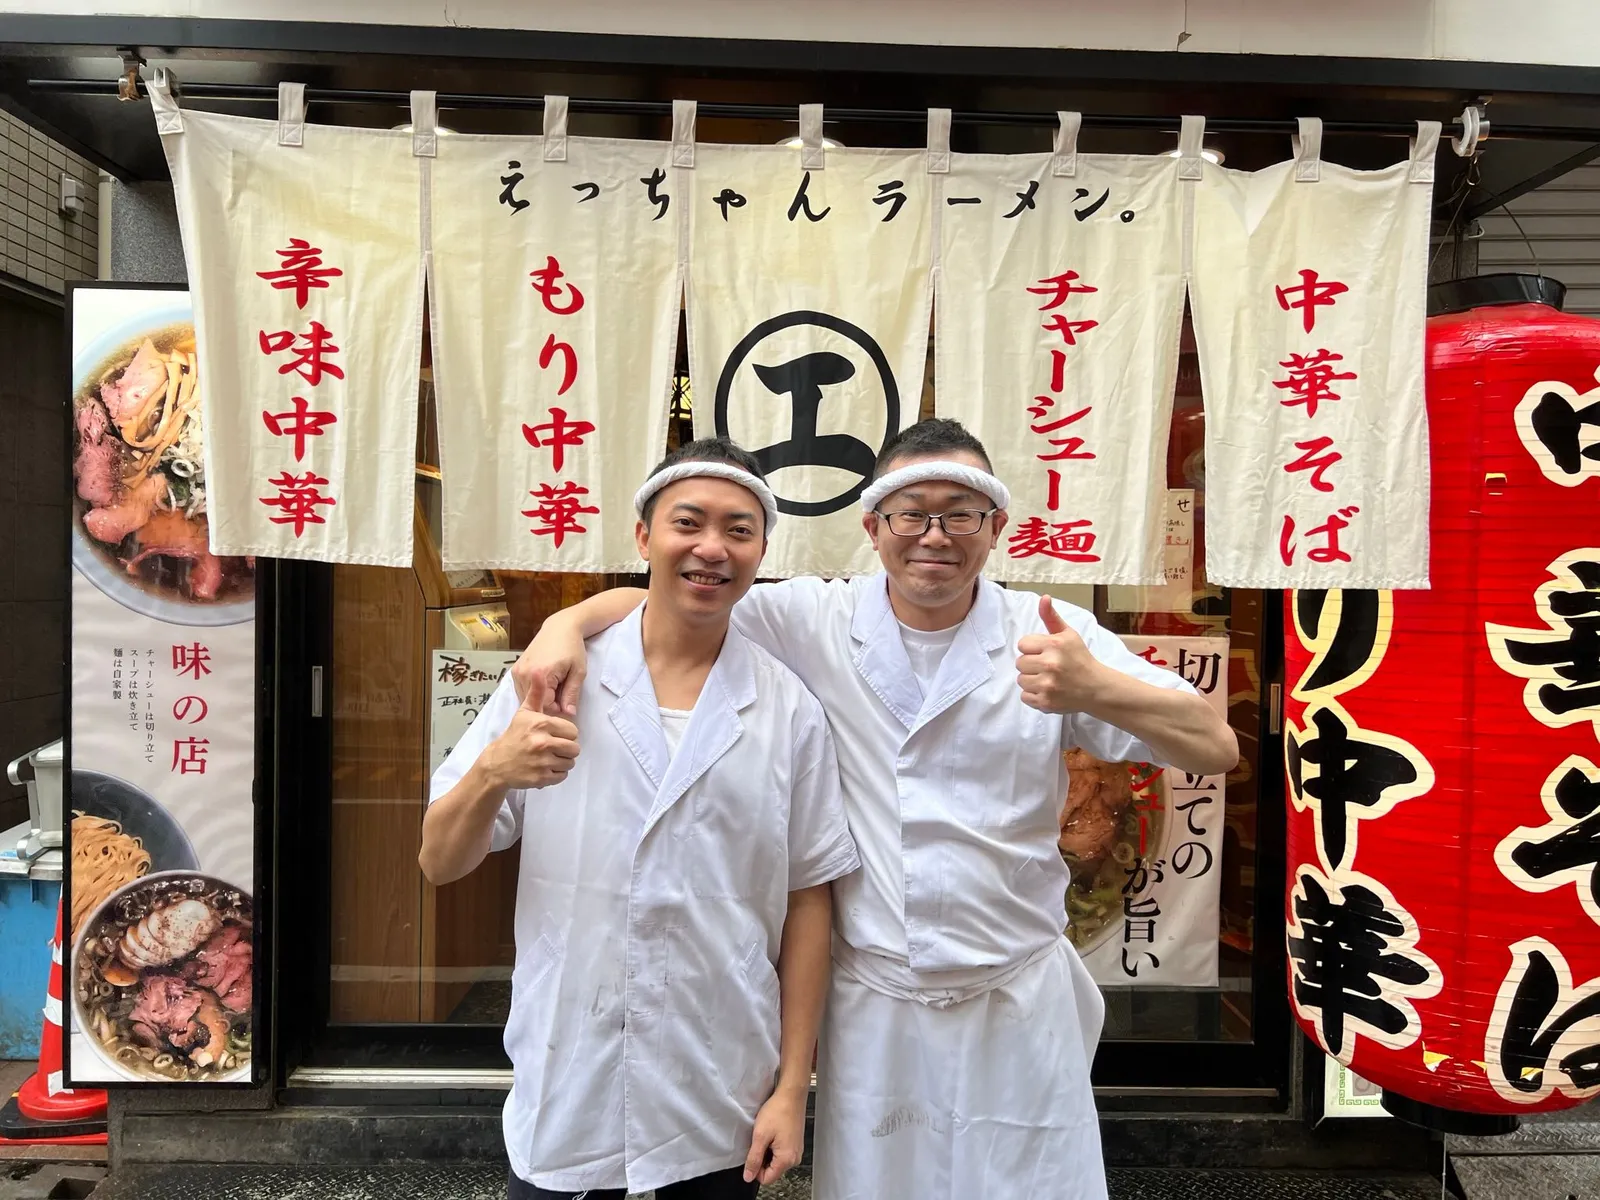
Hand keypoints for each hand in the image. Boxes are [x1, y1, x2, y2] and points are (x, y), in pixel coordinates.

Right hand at [483, 689, 579, 789]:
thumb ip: (536, 692)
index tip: (555, 734)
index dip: (566, 733)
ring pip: (570, 763)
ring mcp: (542, 762)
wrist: (497, 763)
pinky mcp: (541, 778)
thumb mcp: (525, 712)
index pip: (573, 731)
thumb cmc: (515, 735)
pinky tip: (545, 767)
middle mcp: (542, 743)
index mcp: (541, 724)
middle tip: (553, 748)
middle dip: (566, 749)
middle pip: (574, 748)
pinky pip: (562, 776)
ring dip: (562, 762)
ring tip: (549, 757)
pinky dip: (556, 774)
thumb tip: (538, 670)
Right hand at [510, 616, 587, 717]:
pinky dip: (534, 690)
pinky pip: (523, 690)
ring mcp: (517, 672)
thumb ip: (572, 694)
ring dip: (541, 696)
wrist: (560, 628)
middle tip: (562, 688)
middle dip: (550, 701)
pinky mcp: (515, 670)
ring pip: (528, 698)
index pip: (546, 707)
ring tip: (554, 682)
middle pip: (535, 703)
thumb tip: (568, 714)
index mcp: (541, 675)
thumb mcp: (578, 672)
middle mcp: (524, 674)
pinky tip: (545, 680)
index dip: (559, 706)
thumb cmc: (572, 647)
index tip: (567, 698)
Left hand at [744, 1087, 805, 1184]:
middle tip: (761, 1140)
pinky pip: (782, 1153)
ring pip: (776, 1161)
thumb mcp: (760, 1136)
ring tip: (768, 1135)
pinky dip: (774, 1146)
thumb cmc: (778, 1111)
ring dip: (768, 1151)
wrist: (791, 1095)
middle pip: (772, 1171)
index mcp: (786, 1160)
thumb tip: (748, 1176)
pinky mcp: (796, 1144)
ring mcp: (796, 1151)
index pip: (767, 1179)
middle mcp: (794, 1158)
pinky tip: (774, 1132)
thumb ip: (754, 1159)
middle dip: (763, 1159)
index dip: (756, 1169)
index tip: (753, 1153)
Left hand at [1016, 594, 1106, 714]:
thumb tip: (1044, 598)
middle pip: (1019, 663)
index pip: (1022, 645)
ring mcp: (1048, 685)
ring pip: (1021, 680)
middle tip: (1047, 667)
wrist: (1096, 687)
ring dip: (1031, 680)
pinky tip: (1047, 690)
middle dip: (1031, 665)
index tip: (1045, 653)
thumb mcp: (1068, 634)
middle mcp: (1050, 664)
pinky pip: (1025, 697)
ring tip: (1047, 679)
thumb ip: (1051, 617)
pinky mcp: (1046, 702)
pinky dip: (1033, 696)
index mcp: (1054, 645)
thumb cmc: (1080, 658)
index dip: (1032, 649)